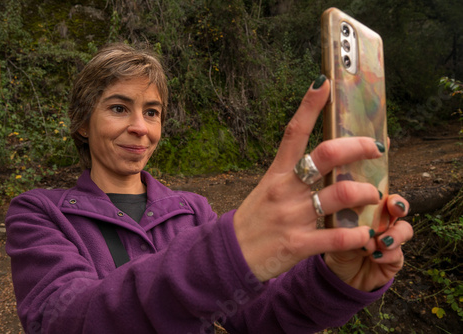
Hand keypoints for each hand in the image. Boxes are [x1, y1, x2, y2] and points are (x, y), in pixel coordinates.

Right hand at [233, 75, 387, 281]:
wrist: (231, 255)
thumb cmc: (255, 220)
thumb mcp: (268, 191)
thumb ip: (295, 177)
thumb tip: (327, 164)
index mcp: (277, 173)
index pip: (294, 132)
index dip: (309, 105)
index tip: (324, 82)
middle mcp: (286, 189)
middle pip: (326, 155)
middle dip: (358, 146)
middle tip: (377, 147)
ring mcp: (292, 216)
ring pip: (340, 193)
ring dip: (366, 192)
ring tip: (373, 196)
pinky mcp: (297, 244)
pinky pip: (337, 236)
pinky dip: (357, 235)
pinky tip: (364, 234)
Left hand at [324, 195, 412, 291]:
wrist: (340, 277)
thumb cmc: (338, 249)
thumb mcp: (336, 235)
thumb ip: (347, 227)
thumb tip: (360, 227)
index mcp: (368, 211)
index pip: (380, 195)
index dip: (381, 190)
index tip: (381, 194)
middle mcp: (383, 222)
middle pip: (399, 208)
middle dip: (400, 206)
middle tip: (395, 209)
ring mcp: (391, 240)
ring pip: (404, 230)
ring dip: (394, 234)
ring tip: (381, 242)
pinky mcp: (395, 259)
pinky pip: (397, 254)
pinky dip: (387, 255)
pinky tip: (375, 257)